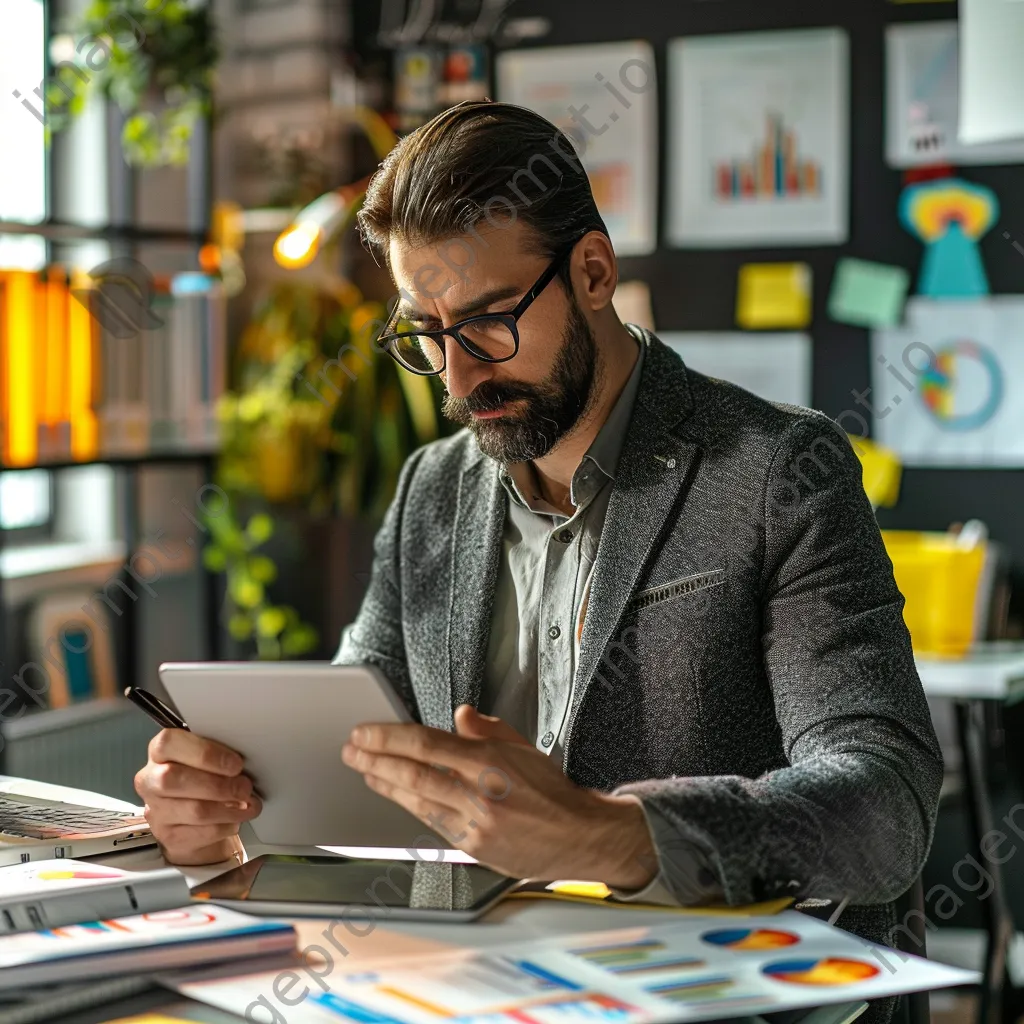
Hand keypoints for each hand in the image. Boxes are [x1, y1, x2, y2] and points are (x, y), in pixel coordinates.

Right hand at [134, 729, 262, 865]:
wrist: (194, 821)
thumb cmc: (205, 778)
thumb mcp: (209, 759)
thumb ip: (218, 753)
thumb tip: (245, 761)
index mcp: (160, 752)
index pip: (169, 743)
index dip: (206, 752)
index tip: (235, 763)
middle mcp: (150, 781)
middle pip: (174, 779)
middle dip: (219, 784)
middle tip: (245, 787)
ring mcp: (156, 811)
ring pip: (194, 810)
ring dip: (230, 808)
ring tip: (248, 804)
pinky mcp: (169, 837)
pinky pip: (203, 832)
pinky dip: (227, 825)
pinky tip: (236, 819)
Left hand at [341, 705, 655, 886]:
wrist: (579, 836)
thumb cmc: (552, 790)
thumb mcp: (523, 746)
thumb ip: (487, 729)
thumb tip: (459, 714)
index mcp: (491, 761)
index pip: (427, 744)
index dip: (389, 738)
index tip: (364, 732)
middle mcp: (479, 793)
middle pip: (414, 773)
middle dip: (375, 760)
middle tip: (351, 750)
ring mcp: (475, 824)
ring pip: (417, 801)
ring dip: (385, 784)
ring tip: (364, 771)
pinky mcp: (474, 848)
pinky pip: (433, 824)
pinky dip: (410, 807)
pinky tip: (396, 796)